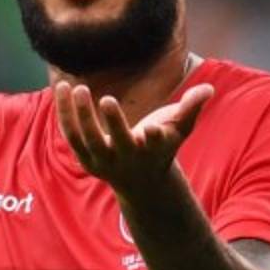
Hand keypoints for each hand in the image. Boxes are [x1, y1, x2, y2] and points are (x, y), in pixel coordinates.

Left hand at [54, 81, 213, 194]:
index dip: (153, 138)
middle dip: (112, 123)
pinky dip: (64, 113)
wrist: (141, 182)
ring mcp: (103, 160)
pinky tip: (61, 88)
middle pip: (117, 143)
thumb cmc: (161, 146)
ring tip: (76, 88)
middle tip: (107, 98)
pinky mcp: (85, 157)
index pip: (153, 144)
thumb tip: (208, 88)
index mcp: (151, 150)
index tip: (152, 128)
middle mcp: (126, 157)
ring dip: (79, 115)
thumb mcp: (179, 129)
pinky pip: (70, 134)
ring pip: (87, 139)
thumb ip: (192, 108)